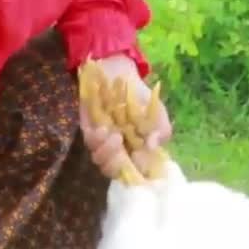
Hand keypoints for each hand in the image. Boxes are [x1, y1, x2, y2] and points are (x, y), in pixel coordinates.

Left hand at [79, 54, 172, 179]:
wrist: (120, 76)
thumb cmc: (141, 98)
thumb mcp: (157, 113)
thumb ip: (160, 130)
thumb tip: (152, 146)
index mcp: (135, 151)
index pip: (132, 171)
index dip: (134, 171)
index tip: (139, 159)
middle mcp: (117, 151)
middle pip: (112, 170)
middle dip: (115, 165)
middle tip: (121, 149)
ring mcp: (101, 143)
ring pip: (99, 159)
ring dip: (106, 152)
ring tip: (115, 135)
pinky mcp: (88, 132)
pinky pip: (89, 142)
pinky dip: (96, 139)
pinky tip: (103, 129)